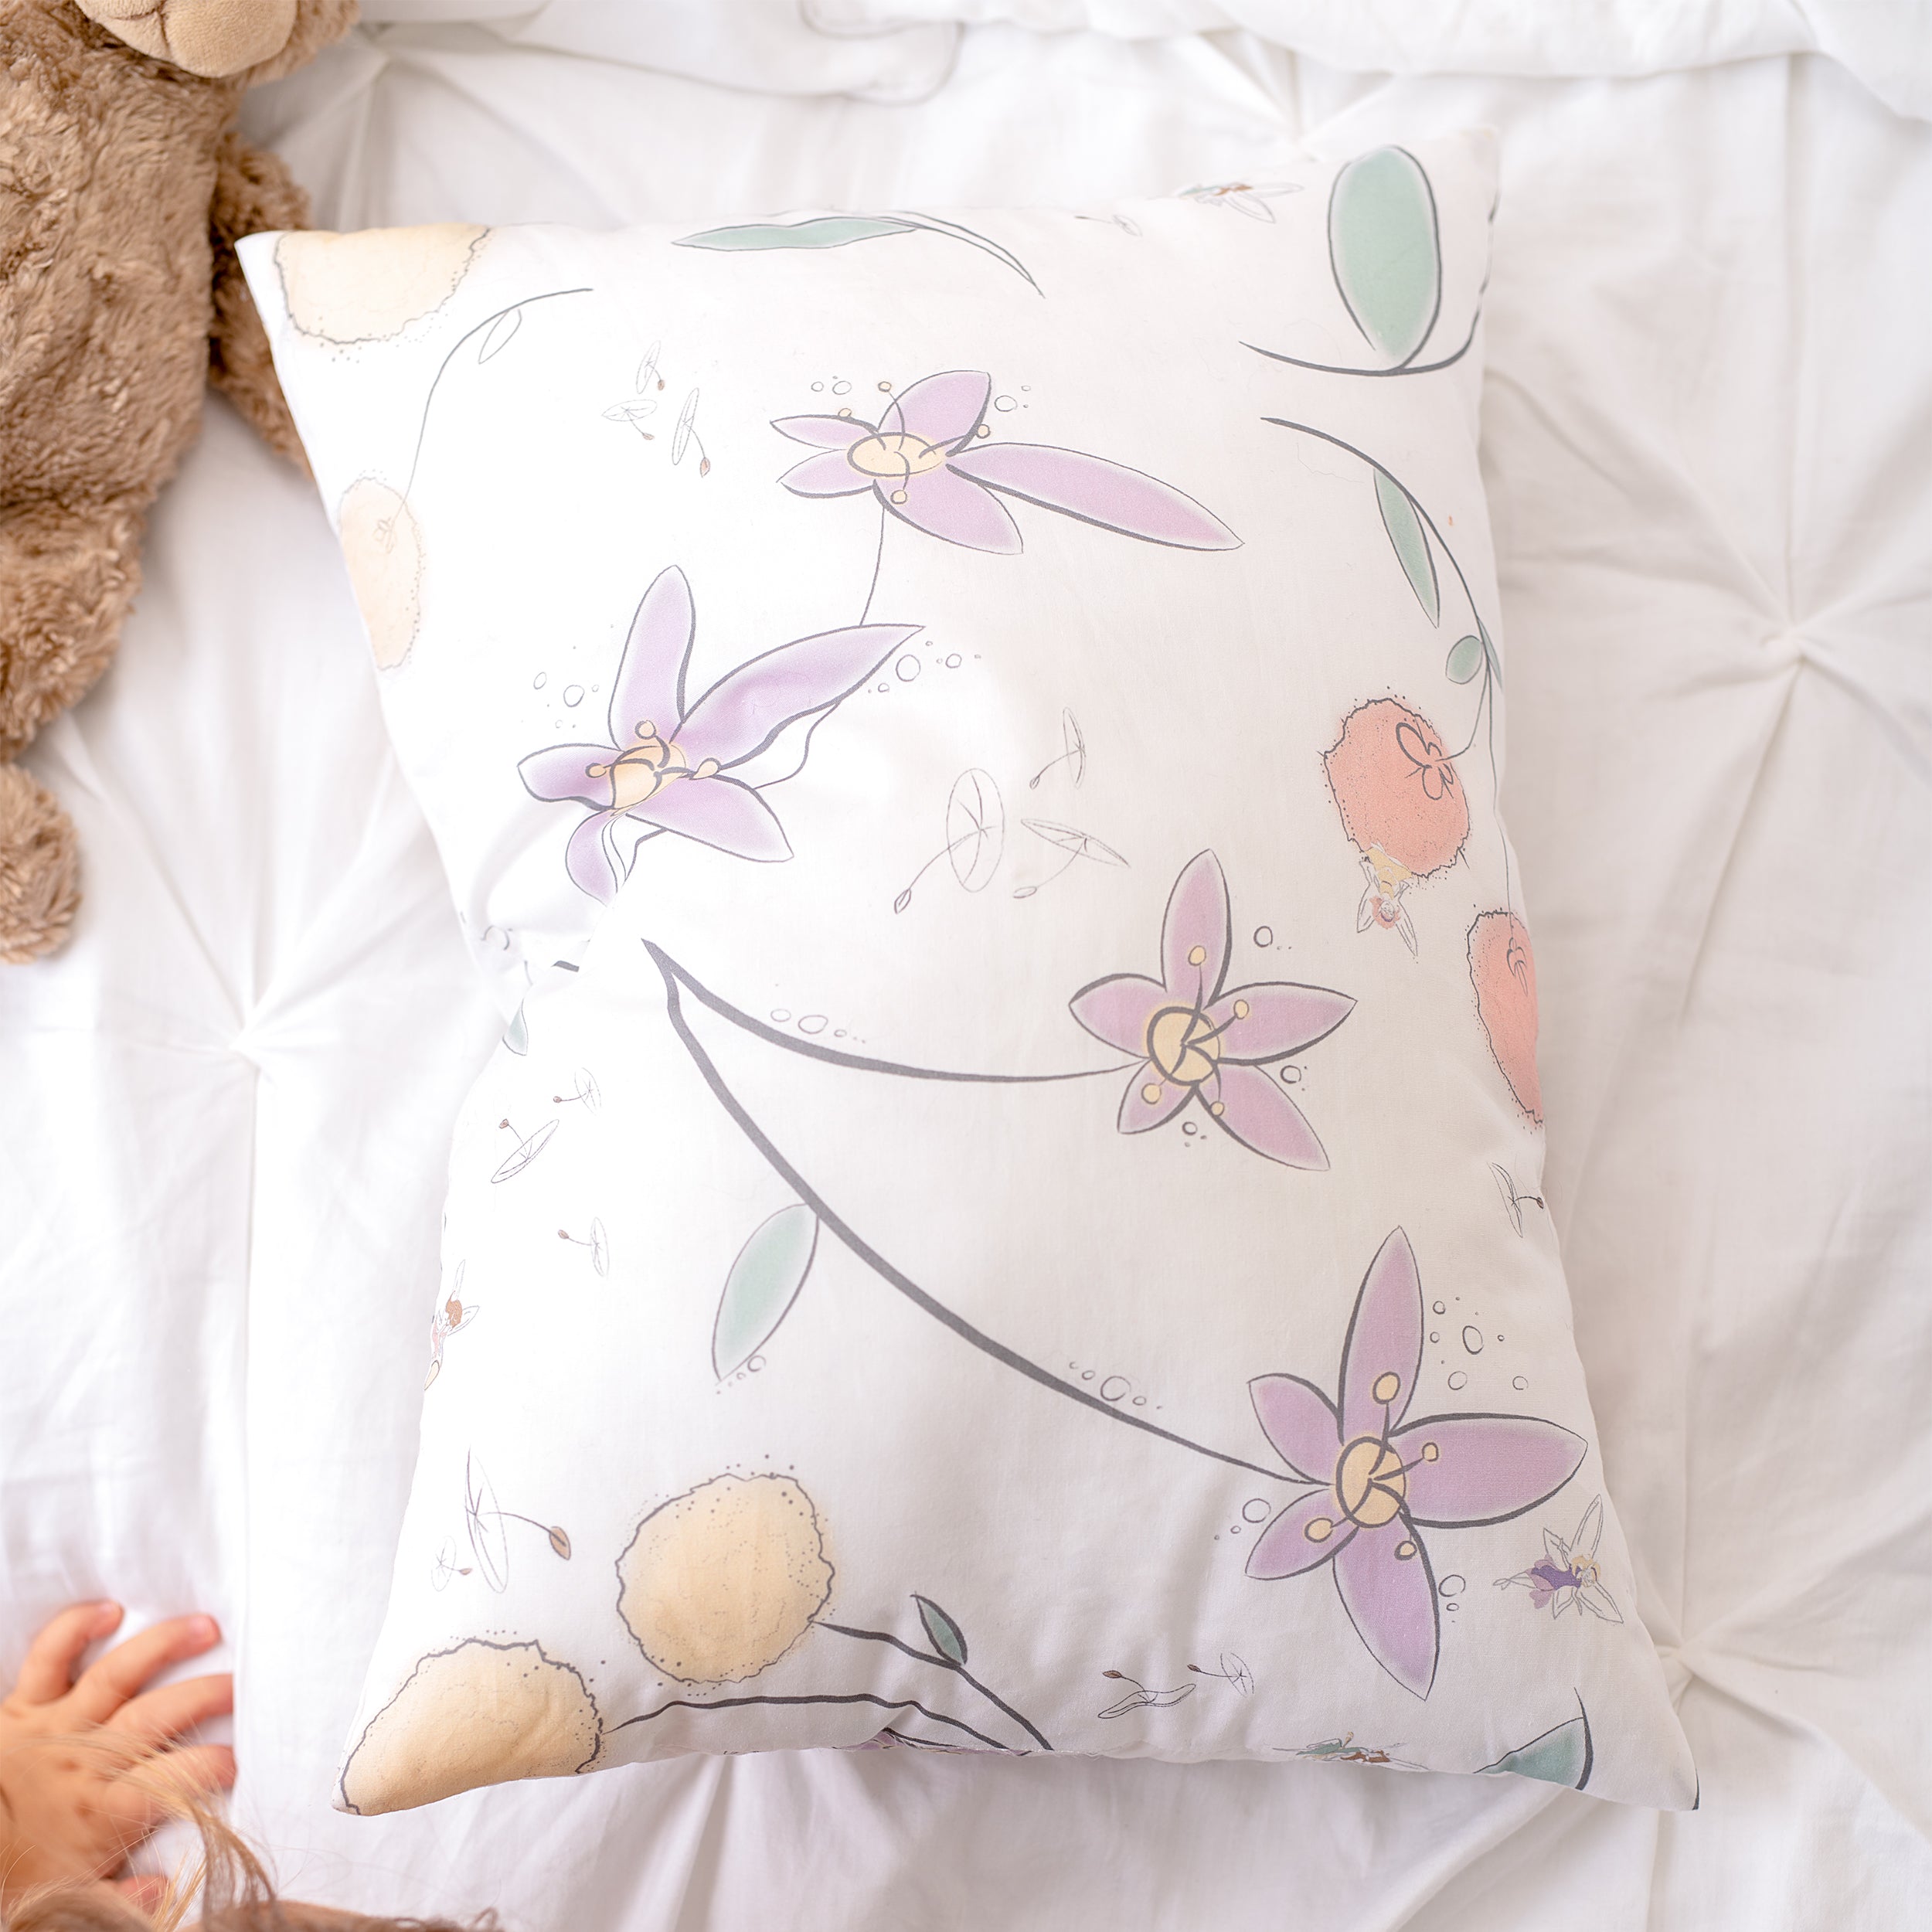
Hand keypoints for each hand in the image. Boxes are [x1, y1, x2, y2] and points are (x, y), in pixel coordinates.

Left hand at [0, 1602, 233, 1907]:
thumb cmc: (20, 1875)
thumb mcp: (77, 1900)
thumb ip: (125, 1898)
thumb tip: (165, 1888)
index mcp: (104, 1811)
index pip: (176, 1781)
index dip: (216, 1766)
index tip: (241, 1760)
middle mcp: (86, 1760)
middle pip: (157, 1716)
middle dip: (206, 1695)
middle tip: (241, 1685)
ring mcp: (55, 1725)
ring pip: (118, 1674)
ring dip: (164, 1645)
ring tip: (205, 1626)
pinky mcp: (22, 1705)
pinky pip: (49, 1656)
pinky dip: (76, 1628)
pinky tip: (110, 1610)